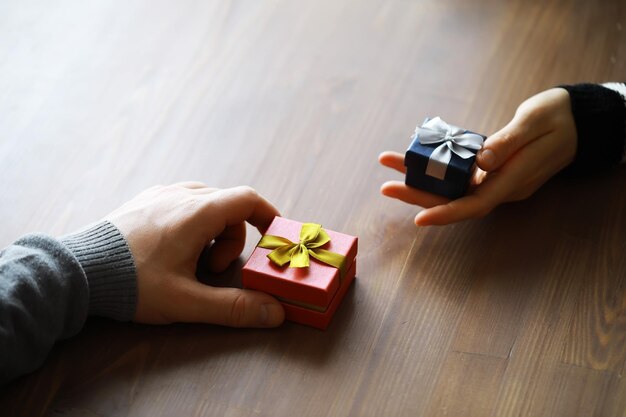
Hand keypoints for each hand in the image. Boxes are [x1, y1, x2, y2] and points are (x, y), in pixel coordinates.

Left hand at [105, 183, 284, 326]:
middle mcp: (181, 194)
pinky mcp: (144, 200)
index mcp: (197, 212)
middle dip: (231, 240)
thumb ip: (234, 308)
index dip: (268, 216)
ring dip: (211, 232)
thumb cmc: (133, 283)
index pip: (248, 199)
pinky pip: (183, 203)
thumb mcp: (186, 301)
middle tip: (213, 270)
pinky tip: (172, 250)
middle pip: (228, 207)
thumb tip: (275, 312)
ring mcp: (160, 194)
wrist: (77, 271)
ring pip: (206, 204)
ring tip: (191, 263)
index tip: (274, 236)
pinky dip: (192, 224)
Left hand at [379, 88, 576, 225]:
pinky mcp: (493, 171)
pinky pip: (461, 176)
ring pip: (454, 188)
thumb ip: (508, 142)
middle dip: (418, 195)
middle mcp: (502, 187)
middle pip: (455, 199)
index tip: (418, 217)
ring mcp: (497, 180)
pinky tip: (417, 160)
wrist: (579, 120)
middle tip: (386, 187)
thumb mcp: (535, 122)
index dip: (446, 213)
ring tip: (392, 164)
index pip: (475, 204)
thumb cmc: (559, 117)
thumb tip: (480, 161)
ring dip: (422, 180)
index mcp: (514, 180)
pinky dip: (438, 170)